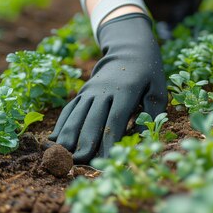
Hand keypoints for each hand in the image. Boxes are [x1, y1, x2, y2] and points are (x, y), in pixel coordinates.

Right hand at [49, 13, 166, 162]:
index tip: (106, 161)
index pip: (115, 121)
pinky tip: (54, 141)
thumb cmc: (148, 74)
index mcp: (126, 91)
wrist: (130, 49)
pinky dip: (61, 125)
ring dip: (69, 137)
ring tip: (63, 157)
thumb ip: (152, 113)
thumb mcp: (158, 90)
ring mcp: (90, 90)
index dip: (109, 142)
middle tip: (81, 164)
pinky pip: (70, 109)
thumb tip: (142, 138)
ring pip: (76, 115)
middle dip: (85, 143)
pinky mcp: (83, 92)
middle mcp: (104, 91)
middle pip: (92, 121)